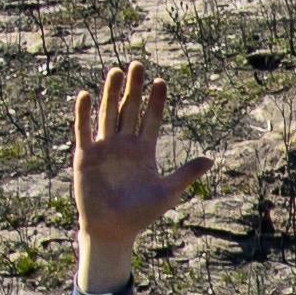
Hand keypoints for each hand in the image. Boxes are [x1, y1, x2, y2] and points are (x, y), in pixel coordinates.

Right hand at [71, 60, 210, 290]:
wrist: (114, 230)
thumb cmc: (140, 213)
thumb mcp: (167, 191)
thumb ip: (186, 174)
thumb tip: (211, 159)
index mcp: (143, 151)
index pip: (151, 119)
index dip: (155, 101)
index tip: (161, 82)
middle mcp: (124, 145)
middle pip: (129, 110)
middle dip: (133, 88)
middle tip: (138, 64)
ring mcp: (104, 149)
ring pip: (108, 115)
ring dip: (111, 94)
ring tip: (116, 72)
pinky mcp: (85, 157)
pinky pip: (84, 131)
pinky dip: (84, 114)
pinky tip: (86, 96)